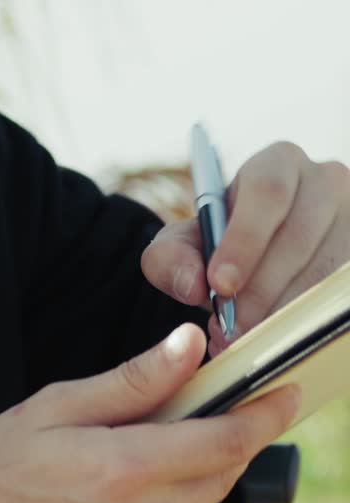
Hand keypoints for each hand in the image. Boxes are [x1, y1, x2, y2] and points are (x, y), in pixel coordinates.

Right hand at [0, 324, 299, 502]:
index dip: (263, 414)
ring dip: (184, 482)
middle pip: (219, 475)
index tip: (283, 394)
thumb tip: (186, 346)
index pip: (225, 440)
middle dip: (221, 441)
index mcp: (125, 470)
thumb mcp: (52, 409)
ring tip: (125, 469)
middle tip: (193, 417)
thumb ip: (132, 381)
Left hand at [141, 141, 349, 354]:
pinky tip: (282, 337)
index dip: (244, 240)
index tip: (220, 285)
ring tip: (250, 339)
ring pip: (326, 271)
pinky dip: (311, 319)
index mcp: (278, 163)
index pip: (267, 192)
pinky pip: (342, 295)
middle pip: (299, 237)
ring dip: (285, 312)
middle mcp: (326, 181)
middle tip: (232, 329)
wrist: (259, 256)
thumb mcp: (185, 242)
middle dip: (261, 290)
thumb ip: (171, 257)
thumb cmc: (222, 242)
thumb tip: (192, 285)